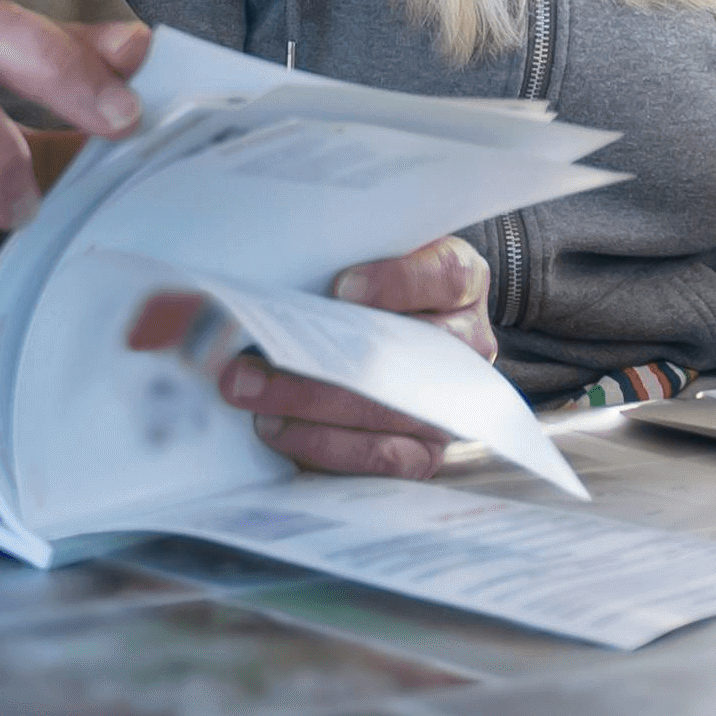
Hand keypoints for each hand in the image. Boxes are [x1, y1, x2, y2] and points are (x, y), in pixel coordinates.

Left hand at [124, 234, 497, 479]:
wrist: (401, 329)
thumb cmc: (371, 283)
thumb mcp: (366, 256)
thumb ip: (334, 258)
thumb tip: (255, 278)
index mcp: (459, 283)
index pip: (445, 276)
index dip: (397, 283)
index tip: (341, 289)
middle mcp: (467, 344)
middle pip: (406, 357)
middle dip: (322, 367)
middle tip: (248, 367)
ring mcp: (450, 401)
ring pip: (394, 414)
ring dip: (316, 414)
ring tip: (254, 406)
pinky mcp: (427, 448)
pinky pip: (387, 459)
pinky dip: (330, 451)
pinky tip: (280, 434)